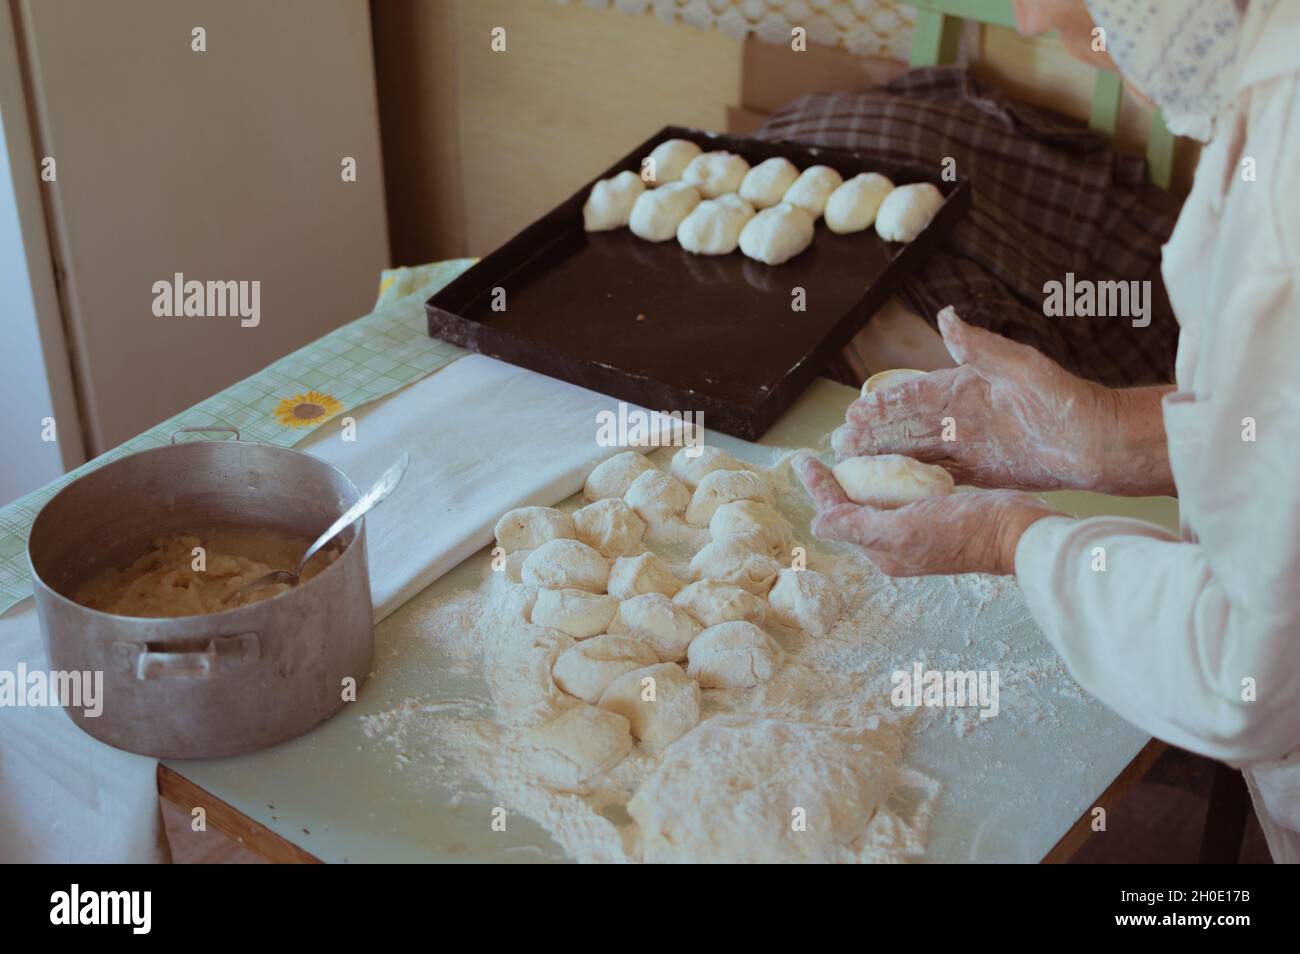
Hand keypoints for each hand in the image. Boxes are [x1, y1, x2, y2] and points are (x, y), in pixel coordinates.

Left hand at [796, 455, 1060, 576]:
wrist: (1019, 533)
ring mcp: (918, 530)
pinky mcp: (938, 515)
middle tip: (813, 458)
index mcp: (884, 550)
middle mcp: (897, 543)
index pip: (839, 515)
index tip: (802, 459)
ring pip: (875, 501)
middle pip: (852, 509)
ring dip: (857, 479)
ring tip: (842, 456)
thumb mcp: (904, 529)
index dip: (819, 487)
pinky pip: (902, 495)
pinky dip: (887, 477)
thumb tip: (817, 525)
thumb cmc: (964, 532)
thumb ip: (859, 526)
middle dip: (832, 484)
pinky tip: (887, 461)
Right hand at [832, 307, 1124, 491]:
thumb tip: (944, 316)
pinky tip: (888, 485)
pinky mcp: (980, 470)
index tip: (855, 410)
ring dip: (885, 455)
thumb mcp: (1021, 367)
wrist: (1097, 443)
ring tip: (852, 463)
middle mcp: (962, 414)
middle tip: (840, 441)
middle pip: (907, 424)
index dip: (884, 403)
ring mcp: (969, 443)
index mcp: (966, 385)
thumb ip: (979, 346)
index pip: (915, 393)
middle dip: (873, 432)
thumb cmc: (1064, 399)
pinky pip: (937, 473)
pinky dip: (912, 477)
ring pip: (916, 450)